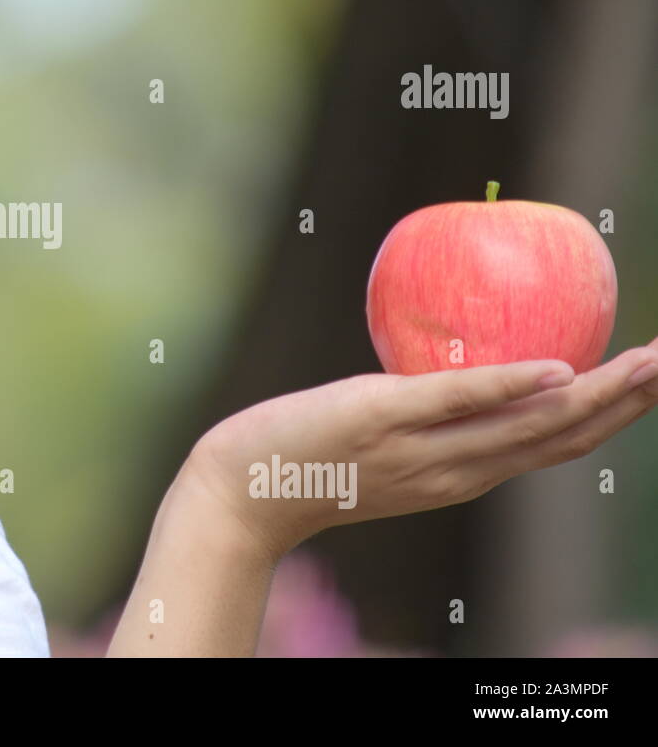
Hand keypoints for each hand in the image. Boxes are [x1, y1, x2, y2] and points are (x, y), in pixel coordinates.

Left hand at [183, 343, 657, 565]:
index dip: (613, 416)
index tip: (653, 379)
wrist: (238, 493)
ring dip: (597, 394)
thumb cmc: (308, 461)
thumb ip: (428, 415)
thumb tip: (465, 368)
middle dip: (628, 403)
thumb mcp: (384, 442)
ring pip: (525, 427)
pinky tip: (557, 370)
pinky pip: (454, 401)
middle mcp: (454, 472)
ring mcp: (420, 451)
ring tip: (650, 362)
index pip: (554, 446)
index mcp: (460, 474)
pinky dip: (510, 386)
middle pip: (560, 439)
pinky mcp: (379, 420)